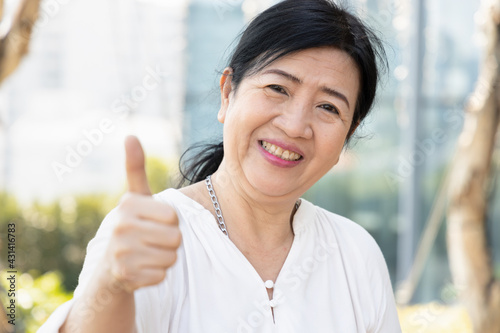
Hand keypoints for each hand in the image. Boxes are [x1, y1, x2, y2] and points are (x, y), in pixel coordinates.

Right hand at [105, 136, 181, 291]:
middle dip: (170, 241)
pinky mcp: (125, 276)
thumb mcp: (136, 197)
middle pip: (175, 237)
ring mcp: (121, 253)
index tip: (154, 221)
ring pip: (171, 257)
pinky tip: (142, 269)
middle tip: (152, 240)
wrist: (111, 265)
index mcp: (127, 204)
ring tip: (147, 253)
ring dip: (165, 257)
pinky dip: (157, 273)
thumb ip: (136, 168)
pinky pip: (162, 274)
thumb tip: (130, 135)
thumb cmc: (133, 225)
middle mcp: (120, 227)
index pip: (173, 216)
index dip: (170, 221)